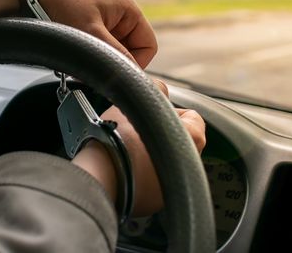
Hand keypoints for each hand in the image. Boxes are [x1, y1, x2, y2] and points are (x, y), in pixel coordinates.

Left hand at [21, 0, 156, 68]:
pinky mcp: (88, 28)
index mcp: (129, 10)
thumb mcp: (91, 31)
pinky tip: (74, 59)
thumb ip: (115, 54)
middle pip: (129, 52)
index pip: (147, 46)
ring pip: (111, 53)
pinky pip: (97, 49)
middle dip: (113, 64)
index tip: (116, 73)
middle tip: (93, 72)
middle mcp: (119, 16)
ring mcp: (103, 22)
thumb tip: (131, 75)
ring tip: (80, 64)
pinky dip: (88, 57)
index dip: (136, 63)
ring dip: (99, 62)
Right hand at [73, 83, 205, 216]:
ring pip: (161, 164)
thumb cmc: (118, 137)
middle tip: (136, 129)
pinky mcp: (152, 203)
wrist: (98, 173)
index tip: (152, 111)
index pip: (193, 116)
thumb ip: (155, 89)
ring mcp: (170, 187)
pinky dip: (137, 176)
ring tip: (124, 147)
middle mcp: (188, 167)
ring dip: (147, 156)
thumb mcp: (136, 100)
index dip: (171, 109)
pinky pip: (147, 184)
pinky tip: (120, 165)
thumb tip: (160, 88)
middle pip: (176, 141)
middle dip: (158, 134)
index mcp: (192, 139)